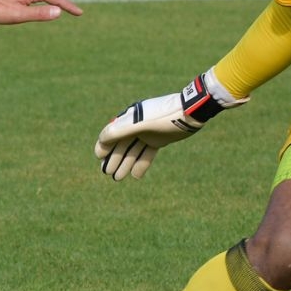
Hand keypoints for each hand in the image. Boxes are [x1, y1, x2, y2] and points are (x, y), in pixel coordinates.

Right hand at [95, 72, 244, 180]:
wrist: (190, 112)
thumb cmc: (164, 116)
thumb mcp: (140, 124)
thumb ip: (120, 131)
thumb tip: (101, 141)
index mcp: (129, 119)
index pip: (111, 134)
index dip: (104, 146)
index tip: (100, 159)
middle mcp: (136, 126)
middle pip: (121, 145)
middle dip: (114, 159)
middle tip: (108, 173)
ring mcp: (148, 133)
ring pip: (133, 151)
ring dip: (125, 164)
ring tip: (118, 178)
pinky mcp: (159, 139)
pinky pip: (147, 153)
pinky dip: (141, 164)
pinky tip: (135, 176)